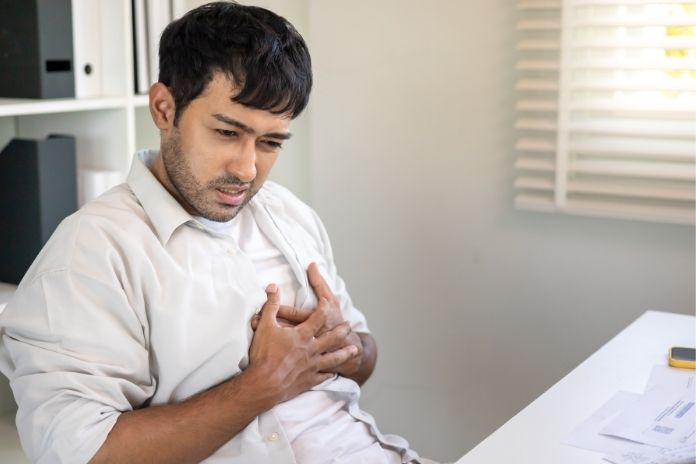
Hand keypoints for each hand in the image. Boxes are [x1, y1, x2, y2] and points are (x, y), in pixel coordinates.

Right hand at [250, 263, 362, 377]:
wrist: (264, 384)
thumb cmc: (264, 354)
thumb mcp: (265, 326)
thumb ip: (271, 305)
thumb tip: (272, 287)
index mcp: (302, 335)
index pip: (318, 317)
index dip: (323, 308)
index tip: (327, 302)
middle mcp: (311, 349)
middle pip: (332, 337)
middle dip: (342, 330)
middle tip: (349, 325)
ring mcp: (312, 366)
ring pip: (333, 358)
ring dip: (344, 353)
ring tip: (354, 350)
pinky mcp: (309, 380)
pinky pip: (323, 376)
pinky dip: (329, 374)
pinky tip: (333, 373)